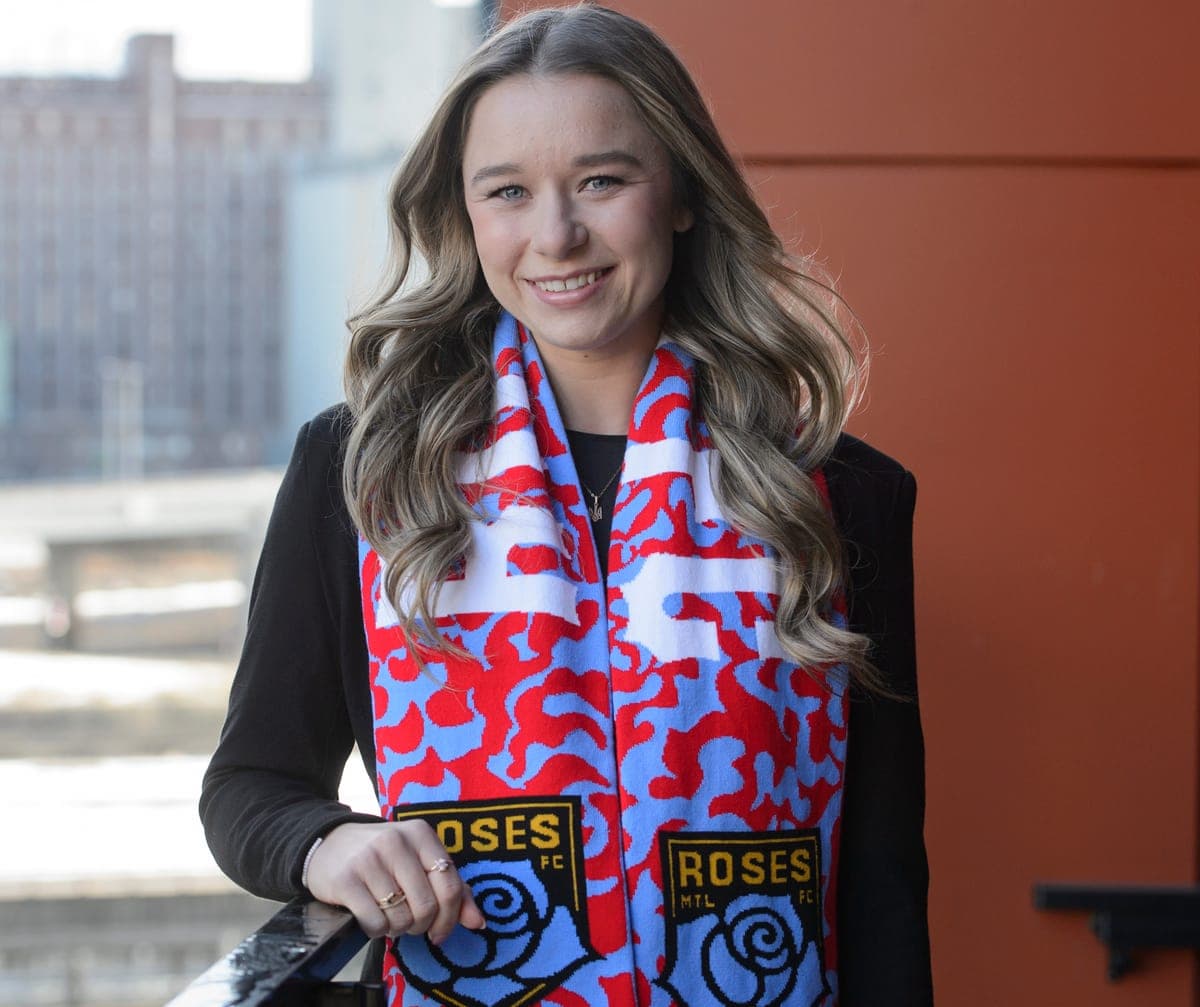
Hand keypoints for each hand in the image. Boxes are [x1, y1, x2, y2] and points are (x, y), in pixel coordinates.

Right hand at [306, 821, 485, 941]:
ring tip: (388, 915)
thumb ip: (452, 889)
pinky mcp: (346, 880)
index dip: (450, 918)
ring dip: (397, 928)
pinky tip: (370, 918)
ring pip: (401, 918)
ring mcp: (369, 859)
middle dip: (421, 926)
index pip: (451, 886)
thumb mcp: (419, 862)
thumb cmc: (382, 858)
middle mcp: (396, 842)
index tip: (440, 932)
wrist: (328, 844)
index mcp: (421, 834)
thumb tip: (479, 923)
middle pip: (427, 906)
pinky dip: (376, 930)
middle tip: (409, 924)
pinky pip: (374, 923)